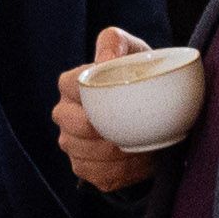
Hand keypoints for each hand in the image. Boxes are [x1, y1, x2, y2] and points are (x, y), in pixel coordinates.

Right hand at [54, 27, 158, 194]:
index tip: (122, 94)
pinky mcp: (86, 170)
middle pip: (77, 127)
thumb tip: (105, 60)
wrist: (154, 115)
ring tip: (141, 142)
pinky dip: (124, 170)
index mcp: (69, 86)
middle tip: (135, 125)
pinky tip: (138, 160)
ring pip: (89, 154)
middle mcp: (64, 116)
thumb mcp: (132, 51)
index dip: (95, 93)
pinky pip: (101, 175)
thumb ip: (114, 42)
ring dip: (119, 152)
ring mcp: (72, 146)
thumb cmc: (137, 78)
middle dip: (106, 129)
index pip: (71, 86)